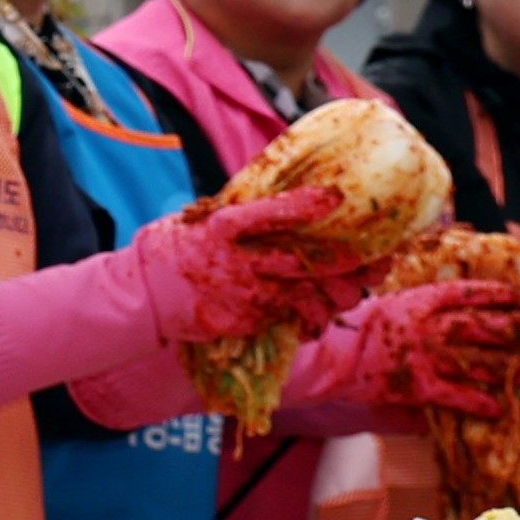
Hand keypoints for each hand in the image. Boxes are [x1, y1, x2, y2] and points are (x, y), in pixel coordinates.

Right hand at [131, 186, 371, 344]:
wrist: (147, 296)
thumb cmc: (183, 248)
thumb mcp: (204, 221)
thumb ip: (244, 215)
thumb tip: (292, 200)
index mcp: (222, 228)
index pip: (265, 213)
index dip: (302, 206)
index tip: (335, 197)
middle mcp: (233, 261)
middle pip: (300, 262)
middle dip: (342, 262)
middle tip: (371, 260)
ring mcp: (240, 294)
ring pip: (303, 297)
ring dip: (335, 297)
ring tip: (352, 293)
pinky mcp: (243, 321)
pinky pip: (287, 320)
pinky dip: (308, 319)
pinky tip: (318, 317)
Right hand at [313, 278, 519, 419]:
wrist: (331, 360)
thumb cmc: (360, 330)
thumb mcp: (393, 303)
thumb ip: (425, 302)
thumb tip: (460, 300)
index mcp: (420, 301)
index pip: (469, 293)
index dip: (499, 296)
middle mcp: (427, 326)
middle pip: (483, 326)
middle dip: (516, 332)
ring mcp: (424, 356)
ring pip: (478, 361)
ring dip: (509, 368)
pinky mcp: (418, 386)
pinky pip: (457, 394)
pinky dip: (480, 401)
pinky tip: (497, 406)